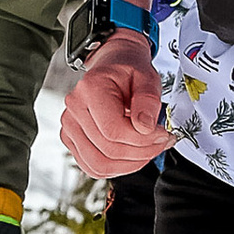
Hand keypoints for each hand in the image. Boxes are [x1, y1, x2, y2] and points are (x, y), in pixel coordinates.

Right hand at [58, 34, 172, 177]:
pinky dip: (117, 168)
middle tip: (162, 142)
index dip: (144, 140)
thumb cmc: (129, 71)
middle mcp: (75, 108)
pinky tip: (133, 155)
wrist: (113, 65)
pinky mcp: (71, 138)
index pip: (114, 131)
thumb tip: (145, 128)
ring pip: (99, 165)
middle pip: (108, 150)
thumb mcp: (147, 77)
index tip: (164, 134)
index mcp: (91, 89)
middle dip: (142, 153)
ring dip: (131, 164)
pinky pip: (92, 166)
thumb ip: (148, 101)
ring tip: (149, 150)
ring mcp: (70, 125)